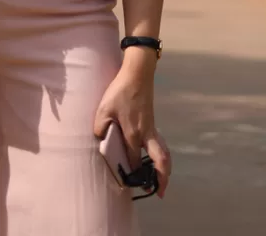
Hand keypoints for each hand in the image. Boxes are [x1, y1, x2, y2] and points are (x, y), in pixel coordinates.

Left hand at [93, 50, 170, 197]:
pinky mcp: (152, 122)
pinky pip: (160, 144)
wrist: (138, 73)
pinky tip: (156, 160)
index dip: (130, 174)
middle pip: (159, 161)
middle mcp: (145, 134)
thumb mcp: (103, 108)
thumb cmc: (120, 91)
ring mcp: (151, 128)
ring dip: (165, 169)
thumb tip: (100, 140)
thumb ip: (100, 127)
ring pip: (164, 153)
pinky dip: (162, 156)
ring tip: (162, 182)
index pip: (133, 161)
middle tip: (158, 193)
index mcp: (133, 134)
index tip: (125, 184)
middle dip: (161, 179)